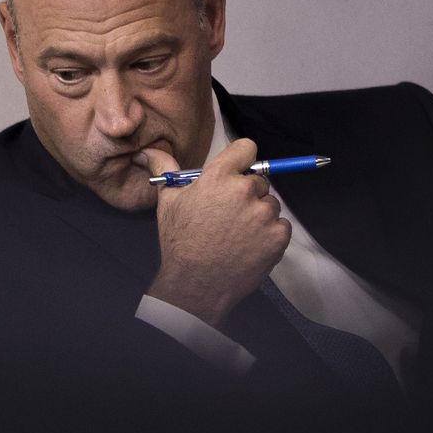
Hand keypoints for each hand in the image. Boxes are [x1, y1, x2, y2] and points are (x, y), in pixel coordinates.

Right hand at [142, 139, 290, 327]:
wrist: (196, 283)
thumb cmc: (180, 242)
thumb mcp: (168, 202)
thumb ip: (166, 170)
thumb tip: (150, 151)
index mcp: (219, 176)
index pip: (246, 148)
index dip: (242, 159)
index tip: (238, 172)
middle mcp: (245, 190)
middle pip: (259, 181)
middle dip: (248, 194)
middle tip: (230, 216)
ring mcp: (264, 213)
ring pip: (270, 205)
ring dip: (260, 215)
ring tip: (238, 234)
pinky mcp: (278, 235)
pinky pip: (281, 226)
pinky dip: (270, 234)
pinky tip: (250, 245)